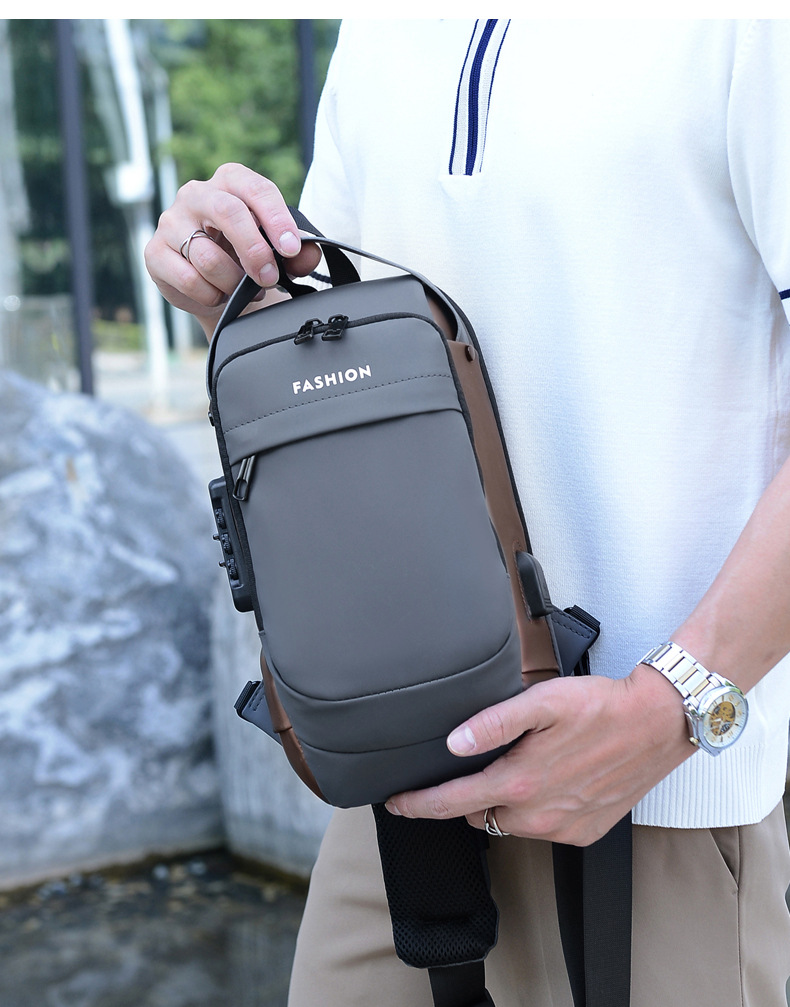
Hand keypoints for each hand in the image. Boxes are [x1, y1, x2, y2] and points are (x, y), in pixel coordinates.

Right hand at [144, 163, 321, 335]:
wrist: (213, 286)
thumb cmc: (245, 258)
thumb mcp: (275, 252)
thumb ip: (298, 253)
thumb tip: (308, 255)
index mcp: (230, 181)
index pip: (256, 189)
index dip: (276, 219)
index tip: (291, 249)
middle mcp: (197, 194)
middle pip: (228, 212)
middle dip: (254, 250)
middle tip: (269, 277)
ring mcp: (171, 221)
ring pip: (207, 255)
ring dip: (232, 282)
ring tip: (240, 289)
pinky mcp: (155, 253)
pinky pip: (188, 279)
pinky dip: (210, 295)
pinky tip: (216, 294)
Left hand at [385, 664, 693, 845]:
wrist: (657, 723)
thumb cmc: (600, 706)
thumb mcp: (541, 701)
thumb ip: (493, 723)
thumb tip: (454, 743)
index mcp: (519, 784)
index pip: (451, 803)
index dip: (418, 805)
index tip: (396, 803)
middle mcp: (538, 816)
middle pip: (478, 813)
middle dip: (466, 795)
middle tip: (469, 766)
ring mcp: (563, 828)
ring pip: (509, 823)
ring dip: (501, 802)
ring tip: (513, 767)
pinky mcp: (584, 832)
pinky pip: (542, 828)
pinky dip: (534, 810)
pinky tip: (547, 780)